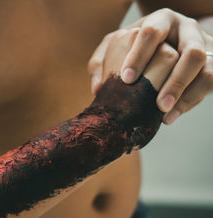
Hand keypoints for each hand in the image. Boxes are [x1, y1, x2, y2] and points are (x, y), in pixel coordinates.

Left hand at [88, 8, 212, 123]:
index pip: (151, 32)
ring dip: (185, 93)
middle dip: (173, 80)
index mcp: (160, 21)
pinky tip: (172, 115)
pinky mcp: (212, 62)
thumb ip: (102, 62)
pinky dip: (191, 100)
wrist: (165, 46)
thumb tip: (98, 87)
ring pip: (203, 67)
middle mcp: (185, 29)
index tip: (127, 79)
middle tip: (156, 104)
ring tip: (164, 113)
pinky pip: (209, 80)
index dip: (139, 56)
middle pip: (189, 51)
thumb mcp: (117, 49)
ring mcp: (203, 44)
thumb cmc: (136, 50)